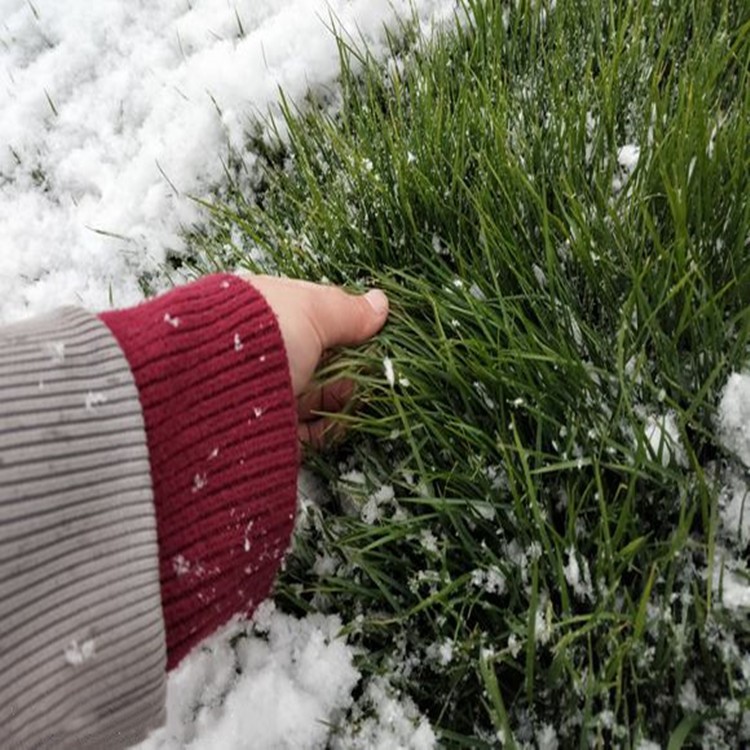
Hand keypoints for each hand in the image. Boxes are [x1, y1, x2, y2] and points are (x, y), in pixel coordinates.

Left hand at [241, 274, 388, 445]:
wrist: (204, 394)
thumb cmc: (254, 337)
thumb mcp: (309, 312)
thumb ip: (347, 311)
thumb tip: (380, 303)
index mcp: (264, 310)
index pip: (314, 316)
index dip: (347, 326)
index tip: (374, 336)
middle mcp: (260, 350)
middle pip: (318, 359)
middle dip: (349, 367)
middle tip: (373, 371)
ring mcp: (260, 391)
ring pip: (313, 396)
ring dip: (342, 398)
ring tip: (361, 398)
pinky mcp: (262, 430)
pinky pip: (303, 431)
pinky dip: (326, 429)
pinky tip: (342, 423)